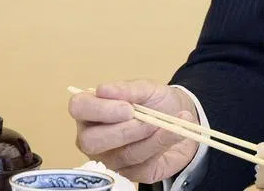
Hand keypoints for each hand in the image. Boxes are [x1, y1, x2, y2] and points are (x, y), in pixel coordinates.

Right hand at [69, 80, 199, 182]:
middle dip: (124, 131)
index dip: (100, 109)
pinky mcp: (130, 174)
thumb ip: (127, 89)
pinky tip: (174, 132)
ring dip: (150, 138)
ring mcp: (109, 159)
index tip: (128, 108)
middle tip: (148, 121)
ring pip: (122, 155)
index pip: (79, 107)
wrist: (184, 121)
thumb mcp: (147, 89)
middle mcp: (93, 137)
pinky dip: (162, 146)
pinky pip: (142, 166)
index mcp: (92, 110)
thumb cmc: (157, 103)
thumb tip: (102, 89)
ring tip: (168, 124)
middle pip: (91, 141)